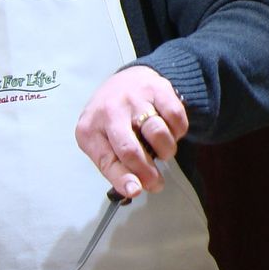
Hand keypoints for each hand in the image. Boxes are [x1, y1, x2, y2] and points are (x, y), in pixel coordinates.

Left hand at [74, 66, 187, 196]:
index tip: (136, 190)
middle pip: (131, 149)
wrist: (127, 79)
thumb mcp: (102, 141)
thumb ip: (115, 166)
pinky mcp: (158, 88)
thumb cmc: (112, 117)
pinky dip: (178, 132)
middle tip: (156, 182)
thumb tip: (134, 189)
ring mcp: (135, 98)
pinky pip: (176, 117)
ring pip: (158, 133)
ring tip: (162, 151)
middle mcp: (110, 111)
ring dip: (166, 151)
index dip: (123, 179)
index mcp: (90, 128)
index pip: (106, 160)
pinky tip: (170, 132)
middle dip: (147, 172)